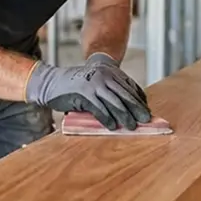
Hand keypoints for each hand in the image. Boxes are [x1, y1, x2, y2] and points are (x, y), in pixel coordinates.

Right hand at [25, 53, 151, 129]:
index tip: (147, 111)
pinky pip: (98, 109)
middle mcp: (103, 77)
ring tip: (132, 126)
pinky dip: (107, 118)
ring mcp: (93, 85)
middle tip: (146, 120)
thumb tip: (129, 109)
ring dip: (125, 116)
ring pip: (114, 102)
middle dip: (136, 109)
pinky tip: (112, 126)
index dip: (139, 100)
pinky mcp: (83, 95)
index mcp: (109, 73)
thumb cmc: (77, 86)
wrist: (52, 81)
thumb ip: (110, 91)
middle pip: (124, 95)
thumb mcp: (96, 83)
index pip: (129, 87)